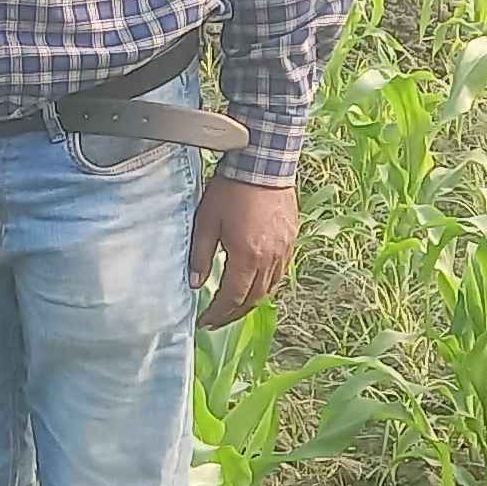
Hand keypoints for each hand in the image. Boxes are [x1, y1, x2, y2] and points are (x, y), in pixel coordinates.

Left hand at [189, 175, 300, 328]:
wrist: (263, 164)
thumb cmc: (232, 190)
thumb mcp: (206, 222)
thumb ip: (200, 255)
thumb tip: (195, 283)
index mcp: (247, 256)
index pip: (232, 297)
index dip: (218, 313)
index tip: (205, 321)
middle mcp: (269, 258)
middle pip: (253, 299)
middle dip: (233, 313)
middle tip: (217, 320)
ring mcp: (284, 250)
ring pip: (269, 288)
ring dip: (250, 302)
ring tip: (234, 307)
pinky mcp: (291, 241)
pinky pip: (279, 273)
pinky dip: (266, 285)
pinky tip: (255, 285)